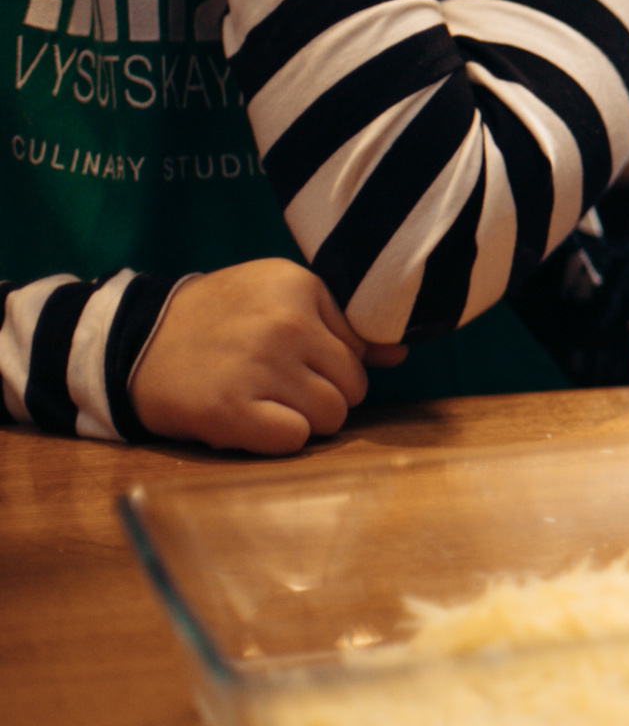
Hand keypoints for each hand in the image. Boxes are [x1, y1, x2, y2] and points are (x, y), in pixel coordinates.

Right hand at [130, 259, 403, 454]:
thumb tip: (399, 356)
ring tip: (263, 400)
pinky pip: (296, 440)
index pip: (360, 348)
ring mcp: (260, 366)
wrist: (132, 343)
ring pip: (333, 417)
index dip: (330, 363)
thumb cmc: (217, 322)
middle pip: (353, 387)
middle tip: (277, 385)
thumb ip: (340, 326)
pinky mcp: (232, 410)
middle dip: (323, 394)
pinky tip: (248, 419)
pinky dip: (276, 439)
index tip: (290, 357)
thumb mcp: (276, 299)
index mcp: (299, 285)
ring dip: (303, 420)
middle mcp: (285, 322)